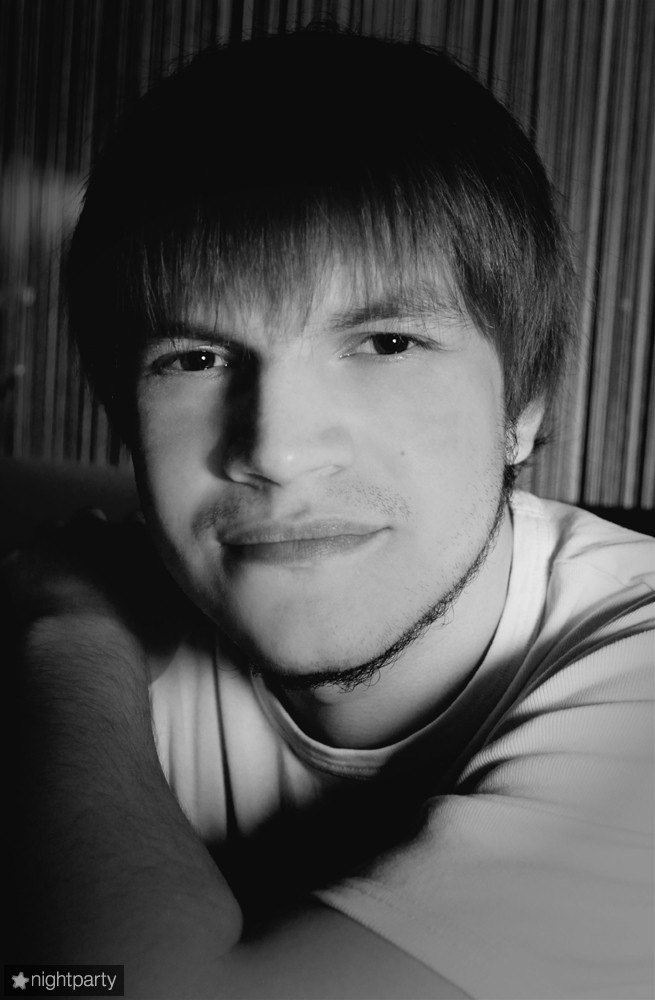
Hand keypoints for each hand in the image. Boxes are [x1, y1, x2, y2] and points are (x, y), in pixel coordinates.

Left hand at [1, 509, 200, 664]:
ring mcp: (52, 542)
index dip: (134, 542)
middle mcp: (96, 531)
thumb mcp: (180, 617)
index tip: (133, 560)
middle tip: (93, 571)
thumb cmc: (137, 641)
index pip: (138, 523)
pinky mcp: (17, 561)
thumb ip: (183, 591)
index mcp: (137, 539)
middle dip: (92, 539)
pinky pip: (17, 558)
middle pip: (92, 520)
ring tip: (58, 579)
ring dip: (56, 549)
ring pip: (52, 530)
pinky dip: (24, 572)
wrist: (81, 652)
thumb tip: (189, 587)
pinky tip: (29, 594)